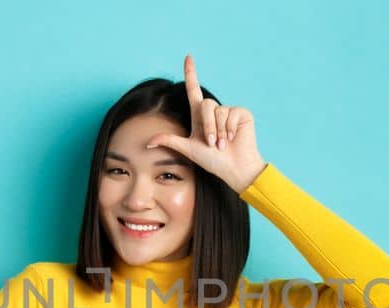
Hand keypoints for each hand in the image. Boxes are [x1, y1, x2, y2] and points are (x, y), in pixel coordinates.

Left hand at [146, 54, 267, 193]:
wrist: (234, 169)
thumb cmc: (213, 161)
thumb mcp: (188, 149)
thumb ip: (170, 141)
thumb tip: (147, 143)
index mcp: (200, 116)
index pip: (194, 90)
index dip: (191, 73)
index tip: (188, 57)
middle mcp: (214, 111)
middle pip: (206, 105)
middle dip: (208, 127)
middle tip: (213, 144)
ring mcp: (229, 112)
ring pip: (218, 110)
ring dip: (219, 131)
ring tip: (224, 144)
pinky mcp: (241, 113)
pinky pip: (232, 113)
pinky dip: (230, 128)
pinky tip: (233, 138)